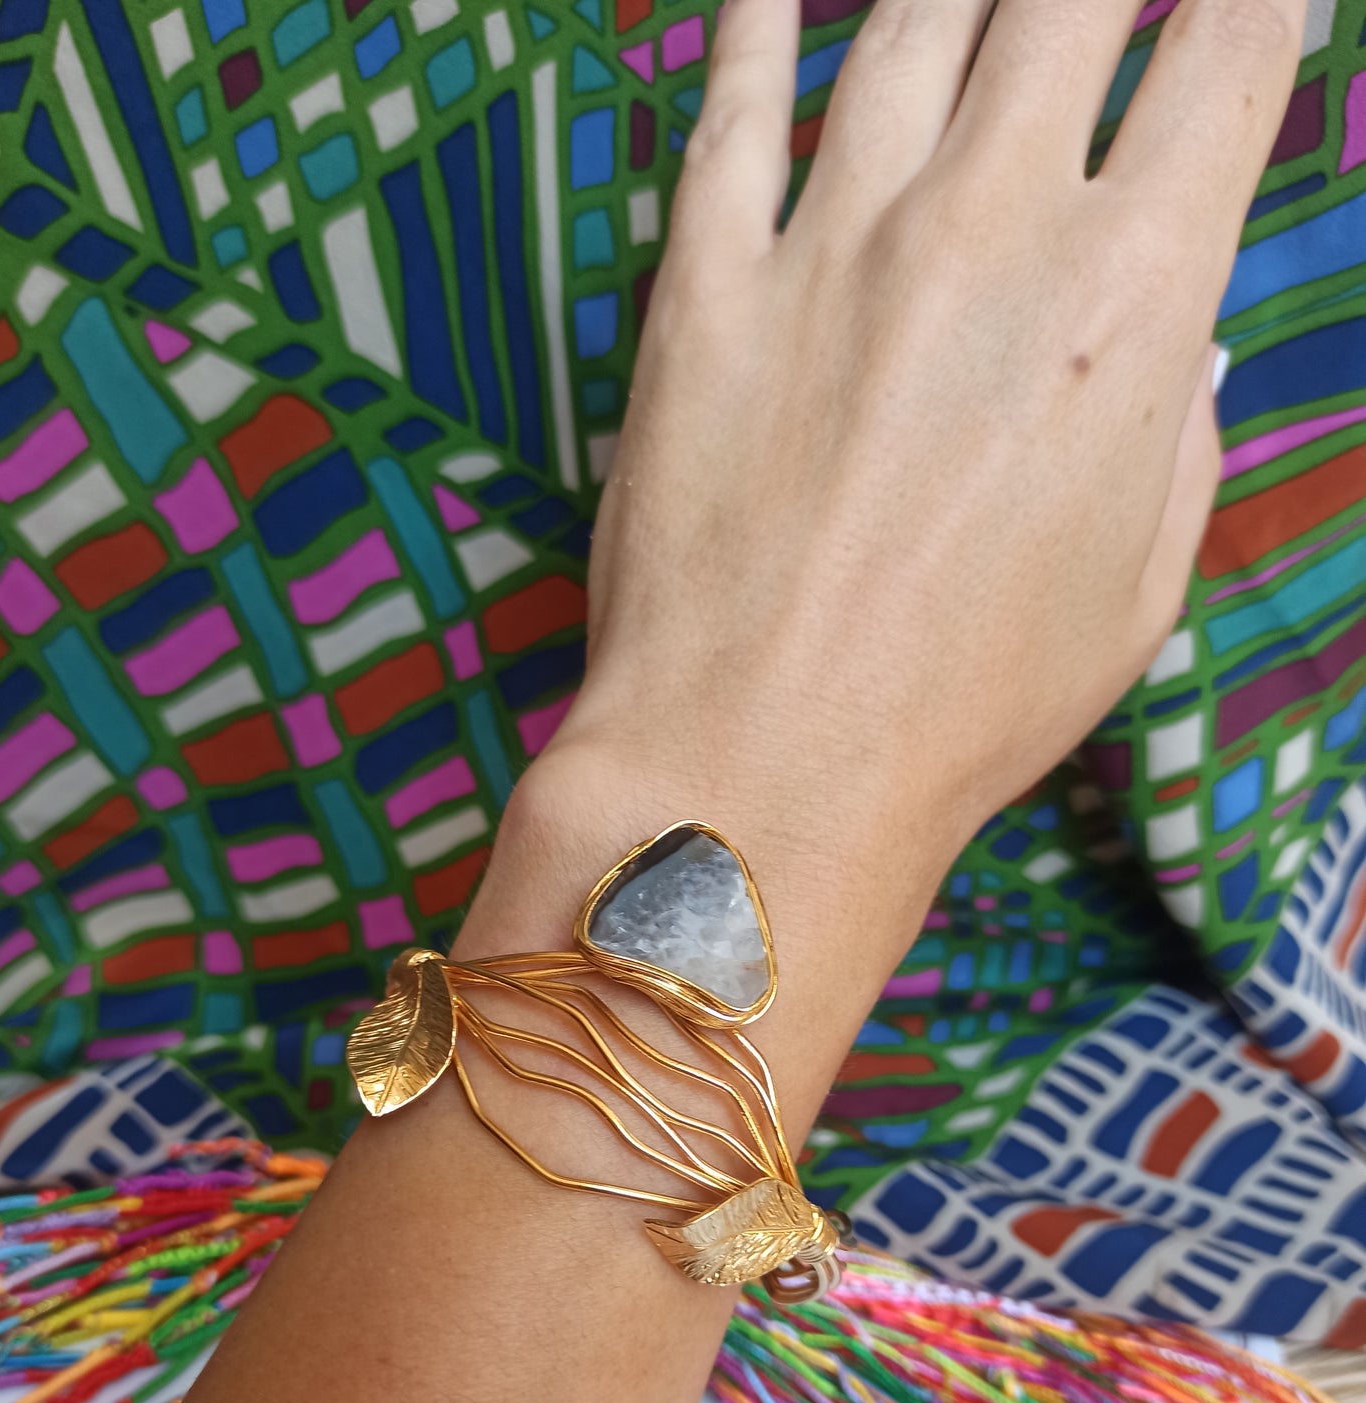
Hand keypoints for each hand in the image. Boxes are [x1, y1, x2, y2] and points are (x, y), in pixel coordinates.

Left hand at [536, 0, 1303, 917]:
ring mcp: (832, 247)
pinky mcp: (705, 288)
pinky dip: (758, 32)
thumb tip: (1188, 342)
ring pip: (911, 21)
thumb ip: (1179, 439)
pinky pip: (736, 113)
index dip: (1251, 6)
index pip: (1226, 61)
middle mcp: (988, 230)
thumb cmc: (964, 709)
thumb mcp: (1133, 591)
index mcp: (1131, 302)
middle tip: (1095, 7)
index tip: (1243, 7)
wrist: (761, 773)